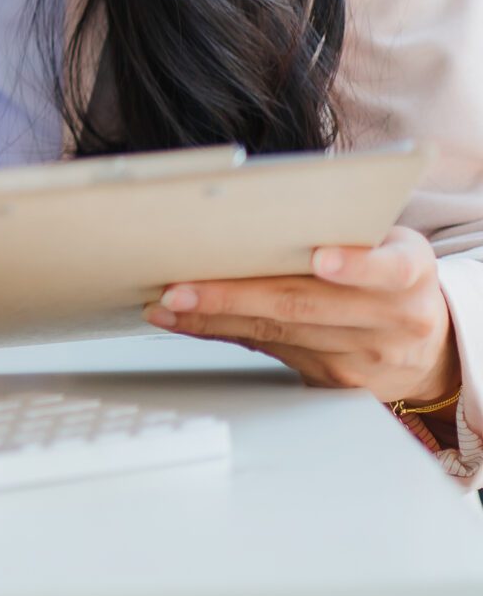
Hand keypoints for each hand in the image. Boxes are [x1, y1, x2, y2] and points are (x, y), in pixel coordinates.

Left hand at [145, 225, 459, 403]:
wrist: (429, 347)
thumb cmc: (392, 275)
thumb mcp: (391, 245)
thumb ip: (346, 231)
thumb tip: (253, 215)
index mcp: (410, 273)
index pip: (389, 269)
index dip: (355, 265)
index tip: (321, 260)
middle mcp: (393, 319)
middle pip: (307, 306)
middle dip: (236, 295)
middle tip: (181, 287)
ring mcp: (364, 356)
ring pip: (279, 333)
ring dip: (214, 317)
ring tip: (167, 302)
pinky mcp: (336, 380)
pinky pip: (269, 352)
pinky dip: (219, 333)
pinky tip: (184, 321)